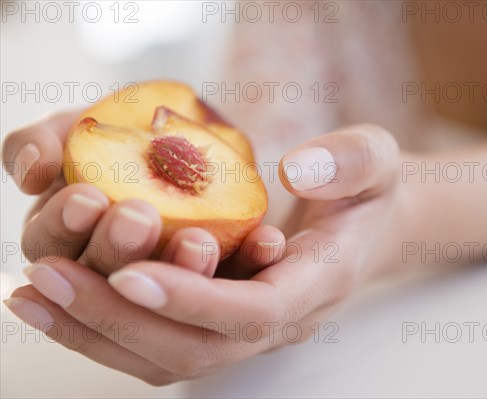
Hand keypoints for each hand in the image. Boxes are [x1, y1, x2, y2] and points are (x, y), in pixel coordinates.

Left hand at [4, 124, 401, 384]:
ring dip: (96, 331)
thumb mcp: (379, 160)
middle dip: (119, 320)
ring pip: (167, 357)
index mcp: (319, 284)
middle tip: (48, 278)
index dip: (194, 299)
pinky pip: (159, 340)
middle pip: (195, 349)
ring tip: (33, 291)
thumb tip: (296, 171)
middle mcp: (279, 321)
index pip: (254, 311)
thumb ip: (351, 162)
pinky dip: (104, 326)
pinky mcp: (220, 320)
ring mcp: (247, 329)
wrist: (368, 227)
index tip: (130, 272)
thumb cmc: (370, 193)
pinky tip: (59, 296)